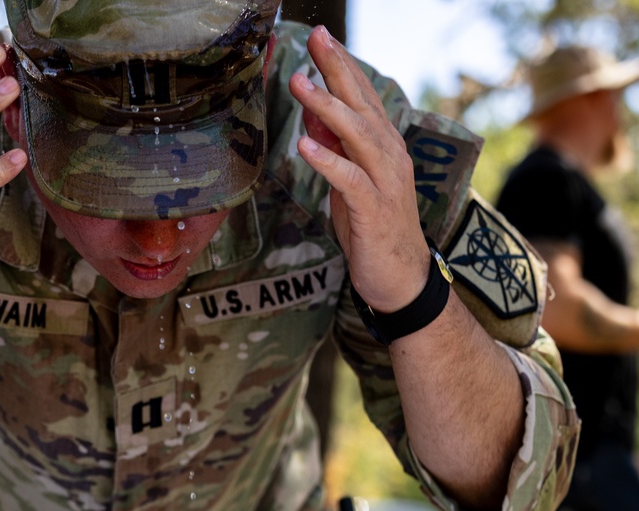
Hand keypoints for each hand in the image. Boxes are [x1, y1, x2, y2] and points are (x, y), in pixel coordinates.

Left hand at [289, 26, 427, 312]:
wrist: (400, 280)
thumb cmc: (373, 231)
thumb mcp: (347, 186)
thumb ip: (334, 152)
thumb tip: (311, 119)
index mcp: (384, 148)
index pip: (363, 99)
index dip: (343, 68)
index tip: (321, 39)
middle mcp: (390, 157)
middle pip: (363, 106)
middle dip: (338, 71)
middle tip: (316, 40)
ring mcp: (386, 182)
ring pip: (358, 136)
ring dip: (328, 108)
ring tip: (300, 84)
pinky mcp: (376, 209)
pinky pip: (350, 180)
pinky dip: (328, 161)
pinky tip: (305, 145)